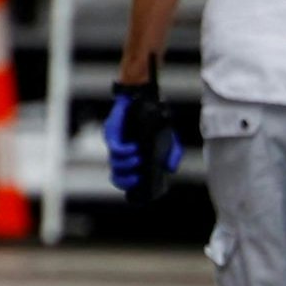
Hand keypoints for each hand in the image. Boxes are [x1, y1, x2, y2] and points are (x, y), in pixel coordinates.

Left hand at [106, 82, 184, 202]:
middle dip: (125, 181)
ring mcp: (115, 145)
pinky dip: (124, 152)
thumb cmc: (155, 121)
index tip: (141, 185)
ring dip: (126, 166)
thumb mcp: (170, 139)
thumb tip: (170, 169)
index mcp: (132, 160)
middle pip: (116, 177)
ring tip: (138, 160)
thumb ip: (173, 154)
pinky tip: (134, 150)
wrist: (145, 99)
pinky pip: (115, 148)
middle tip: (137, 178)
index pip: (124, 179)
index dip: (129, 186)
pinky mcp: (112, 134)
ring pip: (115, 164)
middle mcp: (121, 155)